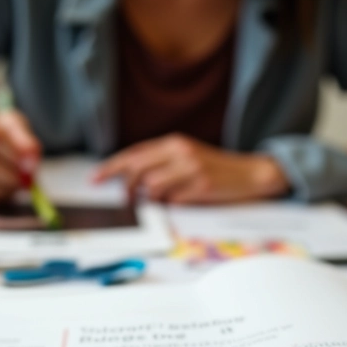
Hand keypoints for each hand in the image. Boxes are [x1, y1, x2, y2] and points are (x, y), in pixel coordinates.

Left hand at [93, 134, 288, 203]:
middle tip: (124, 201)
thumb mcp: (187, 157)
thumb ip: (162, 163)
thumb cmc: (215, 168)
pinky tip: (180, 201)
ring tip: (156, 202)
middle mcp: (180, 152)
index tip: (95, 179)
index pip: (134, 154)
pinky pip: (173, 199)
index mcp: (174, 143)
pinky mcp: (202, 186)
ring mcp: (191, 168)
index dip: (111, 167)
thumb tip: (133, 180)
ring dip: (148, 199)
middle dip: (124, 188)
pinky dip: (170, 204)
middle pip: (137, 169)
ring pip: (152, 186)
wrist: (251, 173)